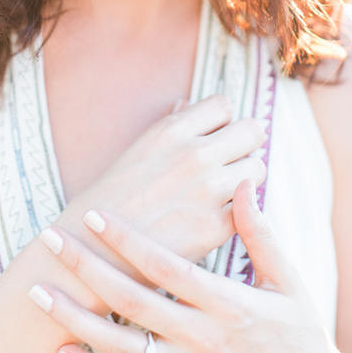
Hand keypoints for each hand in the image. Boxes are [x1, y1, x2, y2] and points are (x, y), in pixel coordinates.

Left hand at [32, 180, 346, 352]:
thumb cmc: (303, 337)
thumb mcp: (288, 282)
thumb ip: (260, 233)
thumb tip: (244, 182)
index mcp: (228, 305)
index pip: (166, 267)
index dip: (128, 240)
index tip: (96, 214)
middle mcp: (203, 339)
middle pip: (132, 302)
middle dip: (87, 268)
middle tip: (52, 240)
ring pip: (120, 347)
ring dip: (75, 319)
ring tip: (41, 292)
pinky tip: (65, 347)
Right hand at [57, 95, 266, 267]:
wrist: (93, 249)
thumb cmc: (115, 196)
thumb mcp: (140, 148)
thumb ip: (172, 125)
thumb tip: (188, 104)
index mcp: (172, 130)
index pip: (223, 105)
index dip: (223, 121)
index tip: (216, 137)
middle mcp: (194, 154)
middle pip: (252, 131)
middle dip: (245, 143)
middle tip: (232, 160)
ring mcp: (207, 190)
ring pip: (258, 167)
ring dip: (246, 177)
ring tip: (227, 189)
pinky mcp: (215, 227)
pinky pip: (250, 207)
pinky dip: (240, 211)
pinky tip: (221, 215)